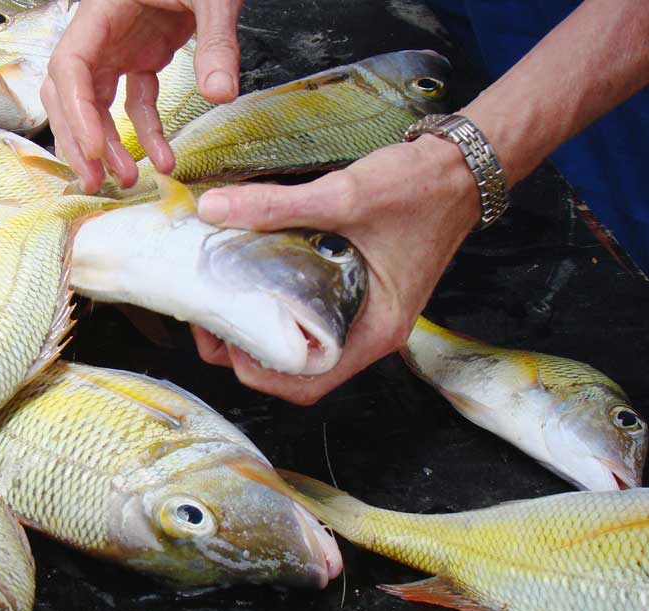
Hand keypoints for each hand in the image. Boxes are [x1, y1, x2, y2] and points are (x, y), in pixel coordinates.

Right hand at [41, 0, 242, 192]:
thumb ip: (216, 42)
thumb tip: (219, 94)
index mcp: (101, 10)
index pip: (71, 68)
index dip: (77, 113)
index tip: (97, 150)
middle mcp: (102, 32)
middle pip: (70, 93)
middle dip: (79, 139)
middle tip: (96, 181)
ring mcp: (119, 46)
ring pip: (96, 104)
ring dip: (108, 145)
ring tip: (128, 180)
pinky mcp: (142, 57)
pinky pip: (135, 103)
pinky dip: (147, 132)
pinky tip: (165, 159)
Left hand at [190, 134, 480, 404]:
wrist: (463, 166)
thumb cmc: (421, 188)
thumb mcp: (345, 195)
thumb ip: (276, 205)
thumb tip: (212, 209)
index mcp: (376, 332)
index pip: (307, 382)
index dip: (257, 371)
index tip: (223, 337)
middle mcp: (368, 333)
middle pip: (295, 368)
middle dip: (246, 350)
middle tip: (209, 315)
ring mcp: (362, 315)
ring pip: (299, 343)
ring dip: (258, 329)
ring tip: (221, 299)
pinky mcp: (356, 293)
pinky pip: (309, 315)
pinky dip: (276, 306)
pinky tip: (250, 280)